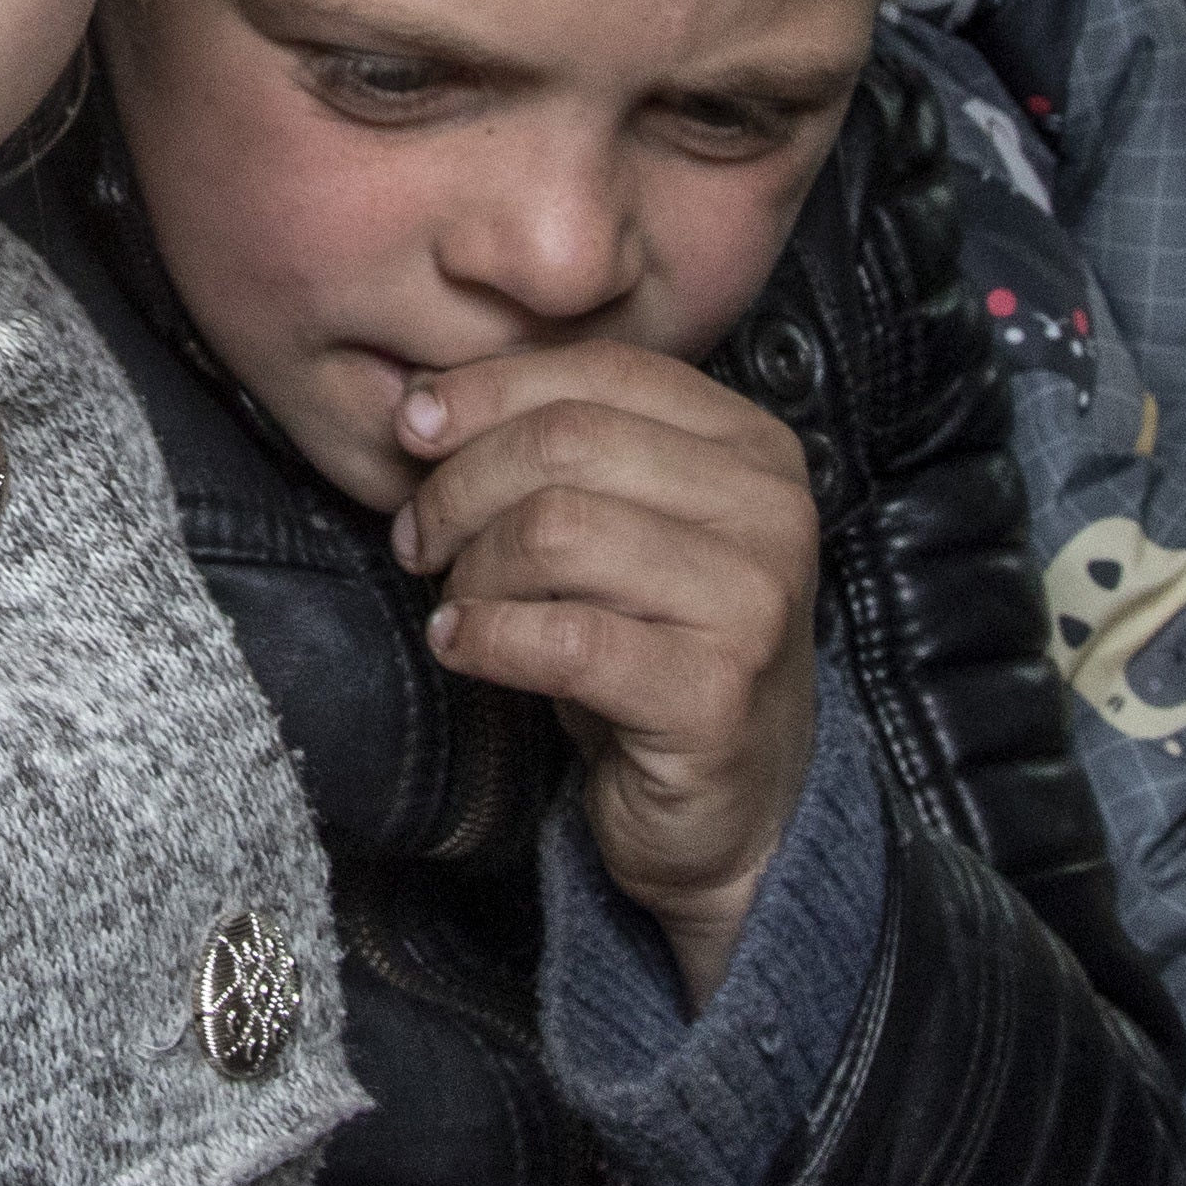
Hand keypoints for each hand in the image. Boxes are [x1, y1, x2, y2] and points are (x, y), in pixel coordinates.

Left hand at [393, 339, 822, 1003]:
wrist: (731, 814)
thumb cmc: (652, 655)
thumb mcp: (618, 530)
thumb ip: (554, 454)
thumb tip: (421, 398)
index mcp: (754, 447)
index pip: (603, 371)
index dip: (490, 389)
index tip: (413, 428)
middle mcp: (771, 511)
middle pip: (567, 441)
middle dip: (461, 485)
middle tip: (418, 540)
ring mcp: (753, 602)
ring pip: (556, 529)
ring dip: (472, 566)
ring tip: (454, 600)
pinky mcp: (714, 694)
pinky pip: (561, 638)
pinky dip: (485, 636)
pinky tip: (462, 646)